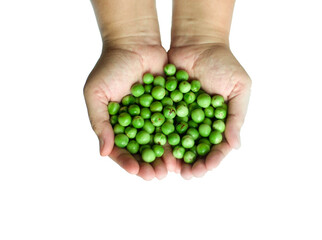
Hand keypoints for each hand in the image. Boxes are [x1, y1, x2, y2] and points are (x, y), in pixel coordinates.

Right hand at [83, 44, 168, 179]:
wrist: (135, 43)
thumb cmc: (110, 67)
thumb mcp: (96, 94)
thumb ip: (99, 122)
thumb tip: (104, 153)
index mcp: (118, 124)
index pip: (121, 149)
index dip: (128, 162)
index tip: (136, 170)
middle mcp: (137, 124)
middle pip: (143, 150)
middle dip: (149, 164)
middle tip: (156, 175)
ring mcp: (154, 116)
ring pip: (161, 142)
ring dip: (166, 156)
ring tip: (171, 168)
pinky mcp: (171, 106)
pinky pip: (175, 125)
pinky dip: (179, 137)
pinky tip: (185, 148)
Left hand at [168, 43, 251, 178]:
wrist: (198, 42)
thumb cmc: (223, 64)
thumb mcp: (239, 88)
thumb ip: (237, 116)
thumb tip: (235, 146)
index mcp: (219, 121)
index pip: (218, 146)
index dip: (213, 158)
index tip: (207, 167)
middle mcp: (200, 122)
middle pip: (197, 149)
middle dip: (193, 163)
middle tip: (188, 174)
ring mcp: (182, 116)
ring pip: (178, 142)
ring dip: (176, 157)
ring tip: (172, 169)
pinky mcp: (165, 107)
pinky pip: (163, 125)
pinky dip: (160, 138)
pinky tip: (157, 149)